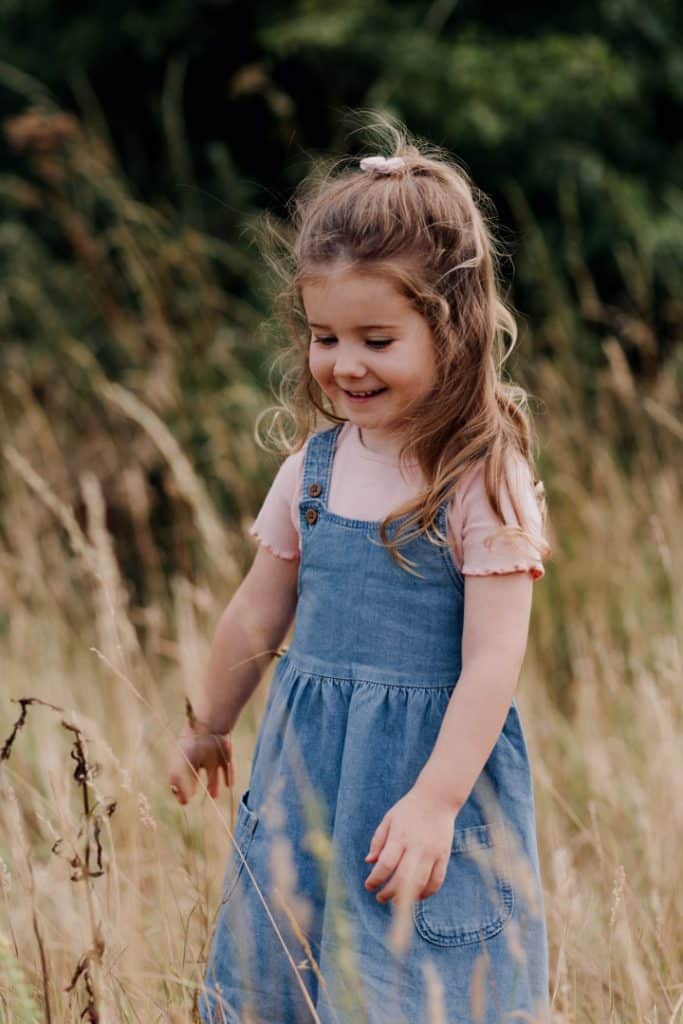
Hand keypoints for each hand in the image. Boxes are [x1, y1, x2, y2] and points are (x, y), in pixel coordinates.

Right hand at [168, 721, 234, 804]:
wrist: (209, 728)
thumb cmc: (190, 748)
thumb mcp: (180, 768)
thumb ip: (181, 785)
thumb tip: (184, 802)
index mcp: (183, 759)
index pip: (179, 777)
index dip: (181, 789)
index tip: (184, 801)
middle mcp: (197, 758)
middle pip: (195, 775)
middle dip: (195, 786)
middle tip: (194, 797)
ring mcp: (211, 755)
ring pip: (212, 773)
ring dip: (214, 784)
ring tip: (214, 795)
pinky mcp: (225, 753)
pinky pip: (228, 767)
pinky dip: (230, 775)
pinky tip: (229, 784)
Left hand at [364, 784, 457, 904]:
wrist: (437, 798)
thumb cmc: (409, 809)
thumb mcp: (389, 819)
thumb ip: (378, 841)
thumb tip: (369, 862)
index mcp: (400, 836)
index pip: (386, 864)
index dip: (375, 879)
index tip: (369, 885)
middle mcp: (417, 846)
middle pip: (403, 879)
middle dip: (389, 893)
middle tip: (380, 898)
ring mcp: (432, 853)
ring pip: (420, 883)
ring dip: (407, 898)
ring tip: (396, 901)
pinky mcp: (444, 856)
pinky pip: (436, 881)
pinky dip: (427, 893)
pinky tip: (417, 896)